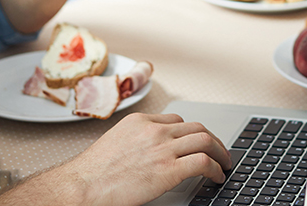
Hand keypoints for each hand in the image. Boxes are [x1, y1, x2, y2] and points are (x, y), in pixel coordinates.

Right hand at [61, 113, 231, 205]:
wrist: (82, 187)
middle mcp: (154, 130)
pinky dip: (216, 168)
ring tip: (224, 163)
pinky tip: (217, 177)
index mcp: (139, 122)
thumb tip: (148, 154)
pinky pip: (204, 162)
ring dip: (220, 152)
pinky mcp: (168, 169)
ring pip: (205, 140)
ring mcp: (162, 148)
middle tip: (219, 151)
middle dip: (211, 139)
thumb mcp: (114, 144)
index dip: (189, 133)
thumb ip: (135, 142)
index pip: (175, 120)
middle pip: (196, 127)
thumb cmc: (92, 174)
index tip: (195, 142)